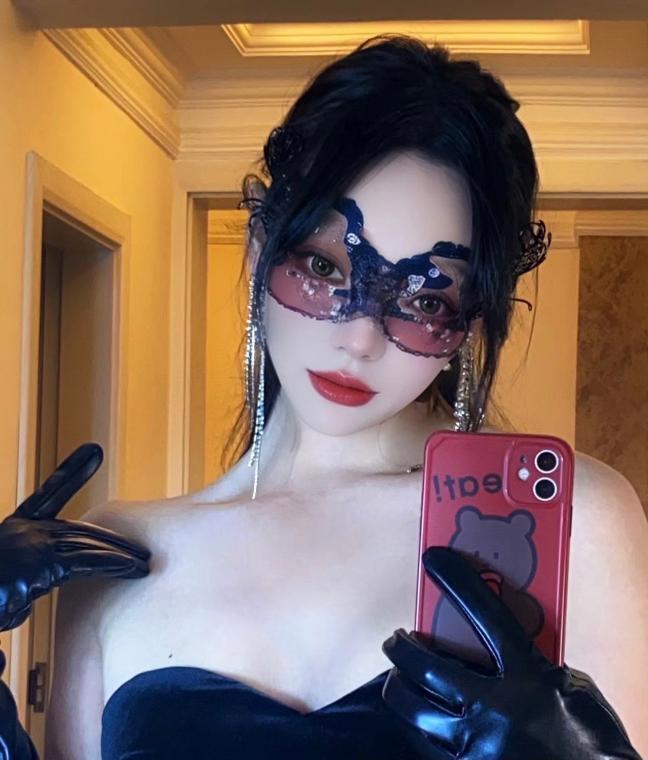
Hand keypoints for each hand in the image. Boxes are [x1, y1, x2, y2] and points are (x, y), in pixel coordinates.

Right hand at [0, 443, 149, 631]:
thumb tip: (20, 616)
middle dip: (112, 540)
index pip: (46, 495)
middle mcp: (23, 532)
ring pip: (87, 544)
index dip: (70, 473)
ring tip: (143, 563)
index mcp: (15, 528)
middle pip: (79, 530)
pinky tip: (133, 567)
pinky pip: (84, 562)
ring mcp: (32, 545)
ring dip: (119, 553)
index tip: (93, 450)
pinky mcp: (40, 564)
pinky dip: (112, 563)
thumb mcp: (0, 600)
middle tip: (141, 550)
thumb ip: (12, 603)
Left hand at [382, 547, 639, 759]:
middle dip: (401, 649)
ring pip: (417, 712)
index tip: (434, 558)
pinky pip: (432, 745)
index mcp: (528, 676)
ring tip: (396, 679)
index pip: (486, 615)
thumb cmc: (595, 742)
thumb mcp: (571, 688)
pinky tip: (424, 718)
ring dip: (400, 690)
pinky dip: (425, 728)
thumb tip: (501, 648)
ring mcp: (479, 745)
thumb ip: (533, 663)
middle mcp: (496, 708)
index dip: (458, 582)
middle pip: (427, 669)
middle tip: (395, 639)